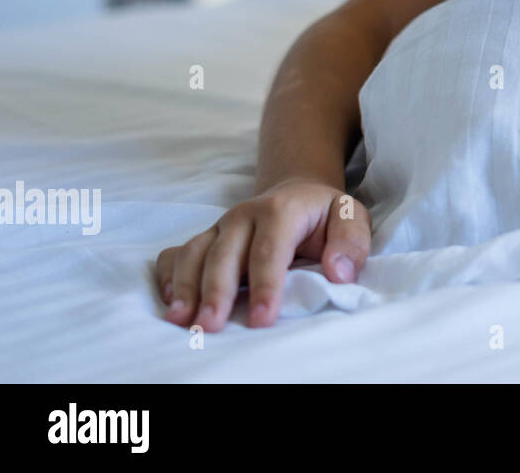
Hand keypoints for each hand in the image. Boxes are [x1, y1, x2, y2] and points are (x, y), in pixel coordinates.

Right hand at [154, 180, 370, 331]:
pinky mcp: (205, 239)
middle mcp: (243, 215)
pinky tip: (170, 303)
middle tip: (210, 326)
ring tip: (181, 320)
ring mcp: (219, 227)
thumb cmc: (325, 215)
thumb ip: (351, 242)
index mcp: (281, 209)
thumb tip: (338, 273)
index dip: (265, 285)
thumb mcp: (351, 218)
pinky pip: (175, 254)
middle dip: (216, 291)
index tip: (262, 319)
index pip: (270, 249)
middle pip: (224, 254)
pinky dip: (168, 277)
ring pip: (194, 253)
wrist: (297, 194)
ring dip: (185, 287)